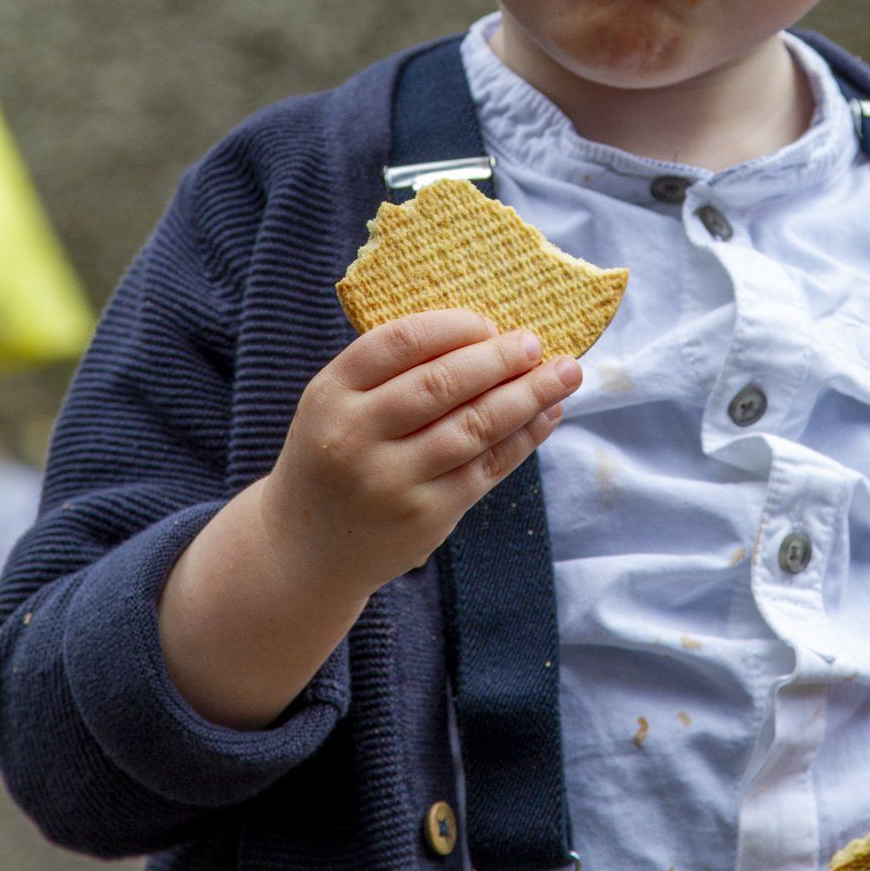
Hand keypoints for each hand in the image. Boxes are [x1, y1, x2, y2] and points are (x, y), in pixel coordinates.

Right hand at [260, 309, 581, 603]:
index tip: (489, 321)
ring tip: (564, 373)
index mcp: (332, 393)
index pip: (400, 342)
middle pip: (443, 384)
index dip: (452, 326)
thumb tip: (484, 332)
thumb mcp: (337, 403)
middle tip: (536, 341)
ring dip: (528, 396)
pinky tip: (546, 415)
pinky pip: (485, 468)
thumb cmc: (334, 454)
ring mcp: (392, 481)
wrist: (305, 549)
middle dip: (499, 359)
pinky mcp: (425, 517)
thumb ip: (391, 370)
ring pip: (473, 427)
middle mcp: (356, 437)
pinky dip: (523, 438)